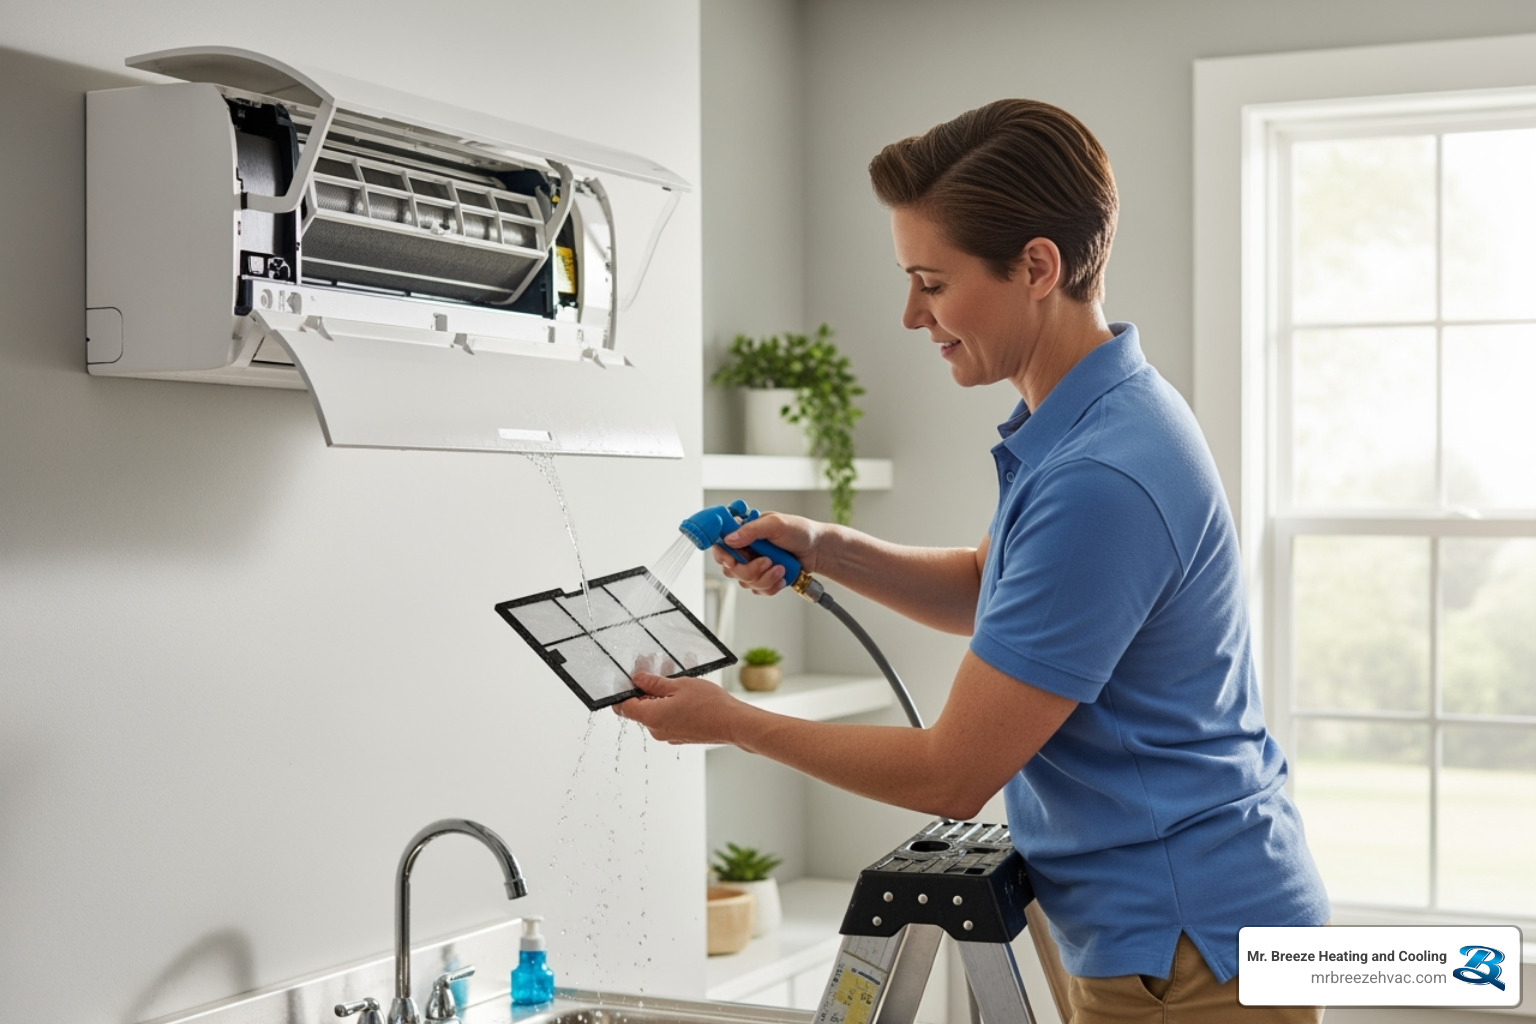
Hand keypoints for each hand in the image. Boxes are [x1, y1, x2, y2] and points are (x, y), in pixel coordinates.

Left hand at [614, 672, 749, 743]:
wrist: (733, 723)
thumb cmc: (709, 705)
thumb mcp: (678, 685)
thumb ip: (654, 683)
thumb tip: (638, 679)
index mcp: (651, 717)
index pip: (623, 708)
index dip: (624, 692)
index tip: (631, 681)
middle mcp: (656, 730)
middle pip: (639, 710)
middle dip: (646, 693)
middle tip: (660, 677)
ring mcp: (668, 736)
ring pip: (655, 714)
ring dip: (661, 699)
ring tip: (679, 686)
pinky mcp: (679, 737)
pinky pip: (667, 720)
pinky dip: (671, 708)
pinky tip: (687, 698)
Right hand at [712, 511, 826, 596]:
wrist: (818, 550)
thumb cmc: (800, 531)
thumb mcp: (775, 524)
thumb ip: (751, 530)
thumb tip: (729, 538)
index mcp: (745, 532)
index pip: (721, 544)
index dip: (722, 555)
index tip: (732, 560)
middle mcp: (746, 549)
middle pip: (731, 568)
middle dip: (750, 569)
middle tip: (768, 561)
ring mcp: (754, 565)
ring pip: (745, 581)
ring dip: (764, 578)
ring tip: (780, 568)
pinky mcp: (764, 578)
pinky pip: (757, 590)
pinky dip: (771, 586)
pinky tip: (782, 576)